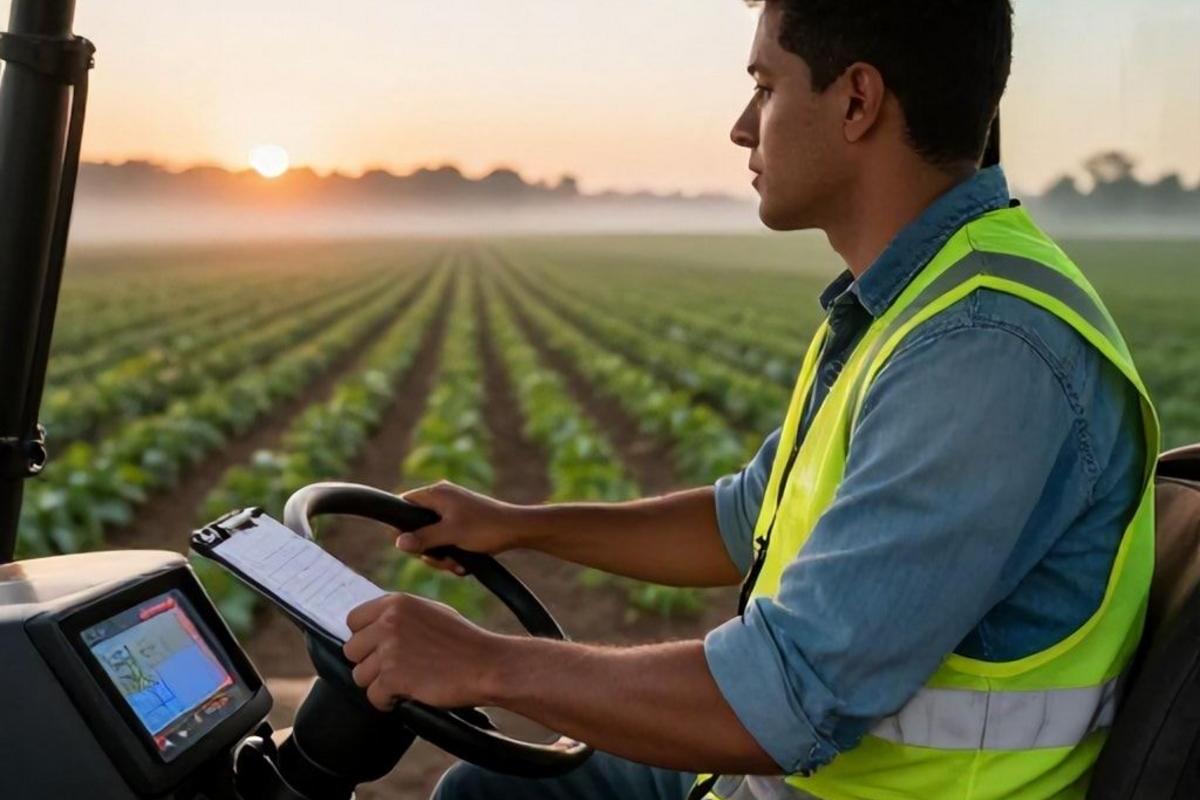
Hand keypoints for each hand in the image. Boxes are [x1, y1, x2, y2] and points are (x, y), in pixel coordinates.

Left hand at [343, 593, 505, 710]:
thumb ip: (398, 615)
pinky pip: (373, 696)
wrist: (486, 665)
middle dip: (370, 663)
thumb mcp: (430, 612)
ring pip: (359, 675)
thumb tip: (371, 626)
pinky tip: (407, 695)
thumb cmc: (463, 641)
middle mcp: (388, 622)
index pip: (353, 620)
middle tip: (395, 669)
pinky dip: (388, 702)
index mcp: (396, 602)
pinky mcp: (393, 677)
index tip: (380, 649)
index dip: (365, 638)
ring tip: (405, 682)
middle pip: (352, 650)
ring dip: (379, 684)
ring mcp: (389, 650)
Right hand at [397, 481, 526, 573]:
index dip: (401, 526)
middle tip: (441, 557)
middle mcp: (443, 500)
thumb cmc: (486, 527)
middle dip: (427, 549)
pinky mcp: (462, 526)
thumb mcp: (451, 534)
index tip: (408, 545)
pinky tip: (463, 564)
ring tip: (456, 564)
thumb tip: (397, 542)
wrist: (518, 530)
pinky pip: (447, 542)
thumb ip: (423, 538)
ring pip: (432, 540)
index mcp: (436, 493)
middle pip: (416, 528)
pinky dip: (453, 555)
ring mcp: (453, 513)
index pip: (404, 504)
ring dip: (442, 557)